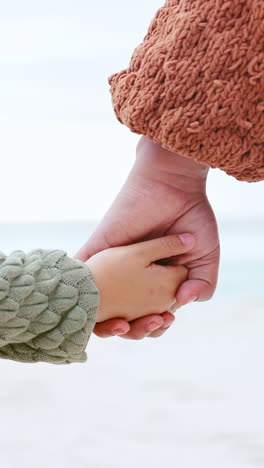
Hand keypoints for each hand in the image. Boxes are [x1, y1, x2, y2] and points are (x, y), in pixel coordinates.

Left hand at [75, 136, 219, 338]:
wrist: (174, 185)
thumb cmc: (193, 218)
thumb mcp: (206, 257)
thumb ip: (202, 284)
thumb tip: (181, 303)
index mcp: (156, 283)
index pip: (149, 317)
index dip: (155, 328)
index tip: (165, 321)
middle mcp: (133, 278)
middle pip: (125, 318)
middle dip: (135, 331)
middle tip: (150, 323)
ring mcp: (114, 266)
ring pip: (100, 307)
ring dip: (108, 325)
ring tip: (125, 325)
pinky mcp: (98, 250)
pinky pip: (79, 277)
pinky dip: (79, 298)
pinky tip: (85, 314)